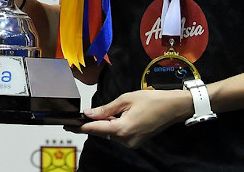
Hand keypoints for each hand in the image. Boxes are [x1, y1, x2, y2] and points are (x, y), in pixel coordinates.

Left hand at [69, 89, 191, 148]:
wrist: (173, 107)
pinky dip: (115, 126)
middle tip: (83, 115)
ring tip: (107, 112)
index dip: (81, 126)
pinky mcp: (137, 142)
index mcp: (122, 129)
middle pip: (103, 132)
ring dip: (105, 124)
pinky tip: (116, 117)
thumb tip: (89, 114)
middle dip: (93, 123)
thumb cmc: (151, 100)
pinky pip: (120, 134)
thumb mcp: (125, 99)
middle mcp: (126, 140)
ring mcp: (132, 143)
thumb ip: (105, 109)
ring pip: (111, 133)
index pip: (95, 129)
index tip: (69, 125)